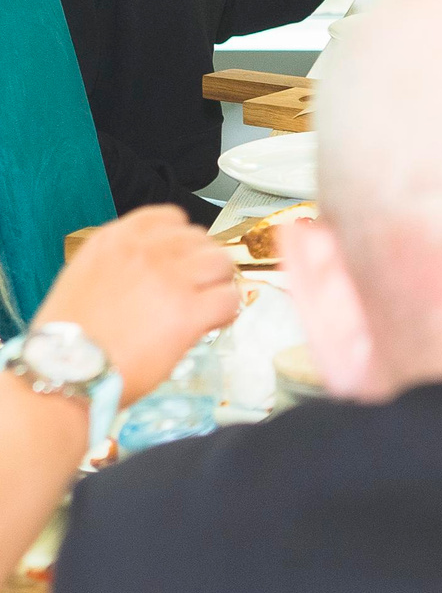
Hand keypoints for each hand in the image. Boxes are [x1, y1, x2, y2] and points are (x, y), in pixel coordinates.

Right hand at [33, 207, 238, 403]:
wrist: (60, 375)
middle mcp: (146, 251)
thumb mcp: (82, 280)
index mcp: (115, 240)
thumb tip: (155, 267)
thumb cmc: (65, 340)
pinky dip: (226, 311)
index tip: (183, 258)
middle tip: (197, 287)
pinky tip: (212, 323)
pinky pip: (229, 299)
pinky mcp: (188, 311)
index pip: (170, 217)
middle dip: (201, 263)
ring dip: (218, 283)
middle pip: (200, 240)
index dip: (183, 240)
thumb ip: (121, 264)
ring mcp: (170, 279)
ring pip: (221, 263)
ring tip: (206, 304)